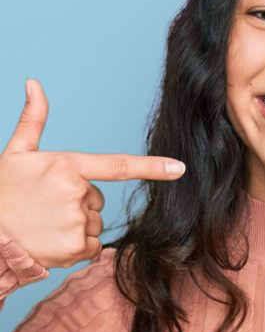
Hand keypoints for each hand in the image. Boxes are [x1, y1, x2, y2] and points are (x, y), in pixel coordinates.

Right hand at [0, 79, 185, 269]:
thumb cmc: (3, 192)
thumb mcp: (16, 153)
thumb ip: (33, 119)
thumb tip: (34, 83)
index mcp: (67, 166)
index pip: (117, 166)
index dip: (152, 167)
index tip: (180, 168)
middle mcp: (77, 193)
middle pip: (98, 200)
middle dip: (79, 204)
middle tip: (47, 207)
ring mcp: (78, 221)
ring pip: (95, 224)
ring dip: (77, 227)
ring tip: (46, 225)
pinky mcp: (77, 248)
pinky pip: (93, 248)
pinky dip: (77, 248)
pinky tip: (52, 241)